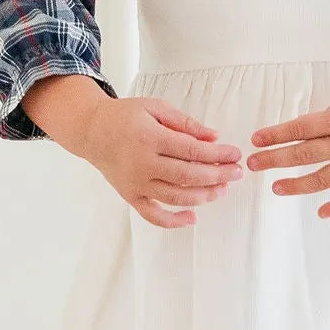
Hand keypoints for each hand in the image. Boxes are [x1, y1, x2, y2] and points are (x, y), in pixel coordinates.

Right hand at [27, 77, 243, 229]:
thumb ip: (185, 123)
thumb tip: (214, 137)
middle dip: (217, 176)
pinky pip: (153, 215)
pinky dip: (173, 221)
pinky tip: (193, 217)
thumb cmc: (125, 116)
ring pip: (175, 197)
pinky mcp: (130, 196)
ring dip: (203, 196)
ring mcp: (135, 183)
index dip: (217, 154)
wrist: (91, 131)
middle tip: (237, 173)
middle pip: (187, 176)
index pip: (191, 150)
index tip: (235, 154)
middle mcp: (142, 163)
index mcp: (150, 137)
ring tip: (222, 189)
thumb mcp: (155, 108)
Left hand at [245, 75, 329, 220]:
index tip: (255, 140)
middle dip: (274, 159)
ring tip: (276, 188)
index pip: (298, 129)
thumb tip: (320, 123)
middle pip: (302, 154)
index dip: (274, 135)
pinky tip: (321, 212)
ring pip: (321, 179)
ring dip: (296, 185)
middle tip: (252, 164)